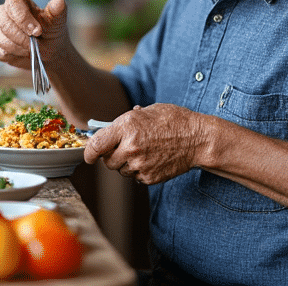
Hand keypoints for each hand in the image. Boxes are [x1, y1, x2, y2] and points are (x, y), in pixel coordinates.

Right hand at [0, 0, 68, 70]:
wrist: (50, 52)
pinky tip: (22, 53)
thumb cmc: (52, 32)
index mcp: (20, 1)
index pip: (13, 2)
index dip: (23, 17)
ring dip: (17, 47)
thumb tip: (59, 3)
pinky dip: (12, 54)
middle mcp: (5, 12)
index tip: (37, 31)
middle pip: (3, 20)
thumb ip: (57, 12)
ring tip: (31, 48)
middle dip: (20, 36)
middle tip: (35, 43)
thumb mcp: (57, 22)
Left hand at [84, 103, 203, 184]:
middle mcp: (130, 147)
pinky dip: (140, 171)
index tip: (89, 155)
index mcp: (127, 126)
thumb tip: (110, 128)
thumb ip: (128, 120)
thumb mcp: (149, 111)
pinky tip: (153, 159)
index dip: (89, 152)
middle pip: (107, 161)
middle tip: (124, 148)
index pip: (96, 145)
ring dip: (126, 164)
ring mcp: (140, 164)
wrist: (198, 139)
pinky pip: (135, 177)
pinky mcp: (149, 177)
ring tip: (144, 151)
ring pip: (121, 170)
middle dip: (112, 155)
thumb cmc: (174, 121)